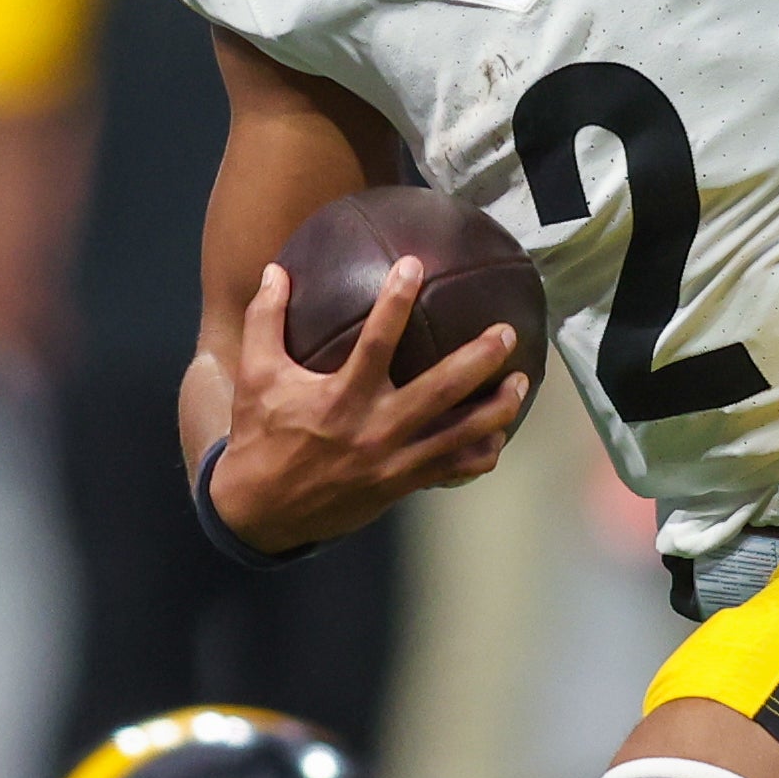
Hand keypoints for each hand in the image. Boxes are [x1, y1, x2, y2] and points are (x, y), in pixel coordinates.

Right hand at [207, 253, 534, 551]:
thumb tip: (277, 269)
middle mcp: (374, 430)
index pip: (376, 343)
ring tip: (522, 381)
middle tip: (507, 333)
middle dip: (479, 360)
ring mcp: (394, 461)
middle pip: (440, 390)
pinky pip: (454, 470)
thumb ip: (265, 321)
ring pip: (460, 435)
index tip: (415, 265)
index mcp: (340, 399)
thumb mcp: (256, 377)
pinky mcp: (403, 485)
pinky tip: (498, 434)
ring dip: (497, 409)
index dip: (396, 302)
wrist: (262, 512)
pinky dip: (481, 454)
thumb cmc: (261, 437)